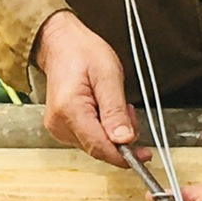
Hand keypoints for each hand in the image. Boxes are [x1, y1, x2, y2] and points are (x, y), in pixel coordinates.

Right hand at [32, 10, 138, 167]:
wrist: (60, 45)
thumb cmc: (82, 53)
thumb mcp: (108, 75)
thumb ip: (115, 109)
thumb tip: (124, 139)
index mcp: (70, 109)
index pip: (100, 147)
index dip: (125, 156)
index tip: (144, 154)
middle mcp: (59, 124)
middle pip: (99, 148)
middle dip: (120, 137)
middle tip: (127, 108)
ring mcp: (58, 128)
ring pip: (96, 146)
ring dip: (112, 132)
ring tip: (112, 103)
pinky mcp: (61, 129)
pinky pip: (89, 139)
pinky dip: (102, 129)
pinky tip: (102, 109)